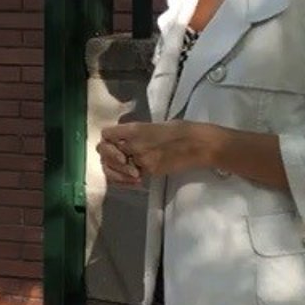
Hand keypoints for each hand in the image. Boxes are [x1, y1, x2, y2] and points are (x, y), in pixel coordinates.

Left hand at [100, 121, 215, 178]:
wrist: (199, 145)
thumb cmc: (181, 130)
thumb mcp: (154, 125)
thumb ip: (137, 132)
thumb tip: (126, 137)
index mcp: (134, 129)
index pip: (106, 134)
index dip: (107, 139)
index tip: (113, 142)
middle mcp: (133, 144)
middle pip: (105, 151)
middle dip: (108, 155)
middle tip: (117, 158)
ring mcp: (141, 160)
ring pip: (113, 168)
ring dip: (115, 169)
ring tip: (124, 169)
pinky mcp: (150, 172)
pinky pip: (128, 178)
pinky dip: (127, 180)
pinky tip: (134, 178)